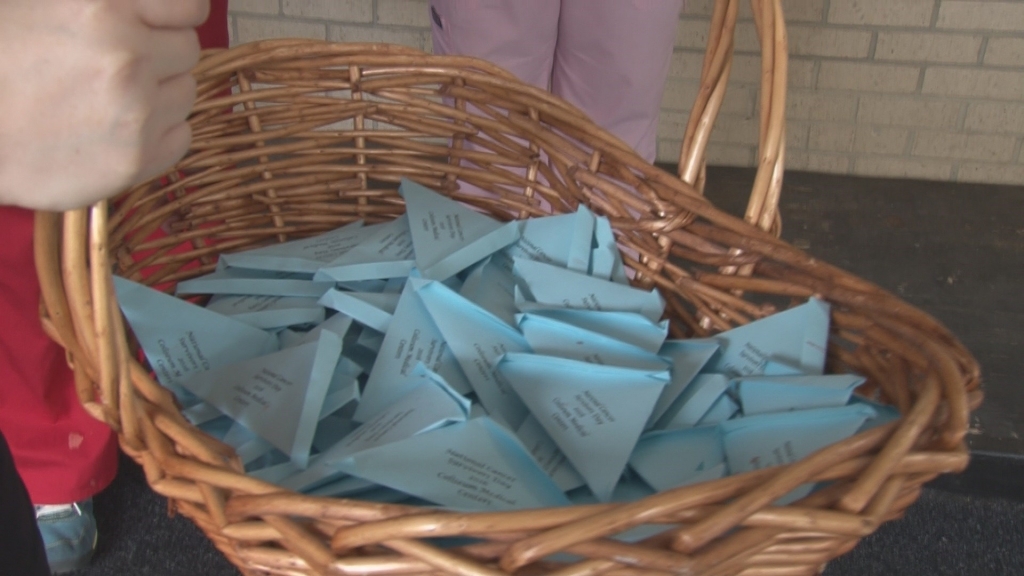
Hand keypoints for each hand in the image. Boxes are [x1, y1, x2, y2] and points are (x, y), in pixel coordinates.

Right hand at [0, 0, 209, 210]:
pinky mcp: (136, 157)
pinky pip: (181, 136)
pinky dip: (159, 132)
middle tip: (120, 66)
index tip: (163, 26)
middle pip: (187, 50)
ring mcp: (135, 111)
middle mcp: (127, 56)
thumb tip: (152, 12)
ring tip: (111, 98)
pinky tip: (118, 128)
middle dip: (161, 55)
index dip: (176, 17)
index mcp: (102, 7)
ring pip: (185, 93)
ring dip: (160, 94)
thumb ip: (110, 5)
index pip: (188, 7)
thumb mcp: (42, 4)